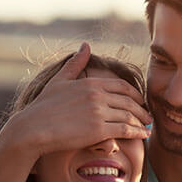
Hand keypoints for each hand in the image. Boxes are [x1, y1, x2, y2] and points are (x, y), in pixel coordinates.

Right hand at [0, 42, 151, 163]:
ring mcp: (99, 113)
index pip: (122, 86)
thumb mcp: (60, 80)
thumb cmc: (44, 106)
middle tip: (148, 115)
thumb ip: (76, 64)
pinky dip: (138, 132)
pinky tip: (144, 135)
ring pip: (130, 116)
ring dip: (142, 122)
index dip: (135, 94)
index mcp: (91, 83)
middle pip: (129, 101)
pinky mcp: (99, 130)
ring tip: (147, 127)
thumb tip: (85, 45)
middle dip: (142, 109)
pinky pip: (125, 130)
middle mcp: (98, 95)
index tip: (140, 101)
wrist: (33, 128)